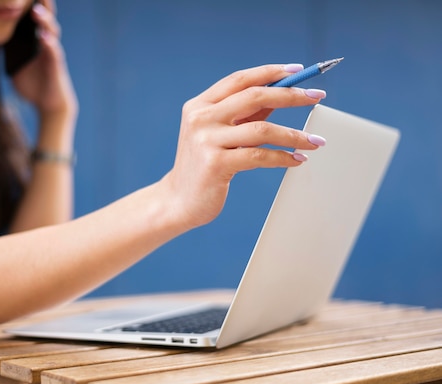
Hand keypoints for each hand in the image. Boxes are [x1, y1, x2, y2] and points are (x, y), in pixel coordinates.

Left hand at [11, 0, 76, 116]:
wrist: (48, 103)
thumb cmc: (33, 83)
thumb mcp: (15, 65)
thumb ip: (7, 52)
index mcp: (36, 40)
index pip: (33, 18)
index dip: (28, 5)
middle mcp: (47, 42)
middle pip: (45, 18)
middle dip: (41, 5)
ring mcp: (52, 52)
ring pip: (51, 32)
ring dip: (44, 21)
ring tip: (36, 11)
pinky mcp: (56, 66)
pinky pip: (54, 52)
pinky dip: (50, 44)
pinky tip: (44, 37)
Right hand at [159, 64, 326, 229]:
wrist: (178, 200)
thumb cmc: (203, 165)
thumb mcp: (219, 134)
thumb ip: (245, 114)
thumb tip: (282, 93)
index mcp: (199, 105)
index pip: (240, 80)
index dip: (271, 72)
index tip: (300, 70)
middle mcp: (200, 118)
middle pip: (254, 96)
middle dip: (291, 95)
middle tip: (317, 96)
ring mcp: (206, 141)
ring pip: (262, 129)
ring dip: (294, 134)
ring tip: (315, 141)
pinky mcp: (215, 164)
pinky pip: (259, 156)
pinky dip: (283, 157)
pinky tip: (297, 160)